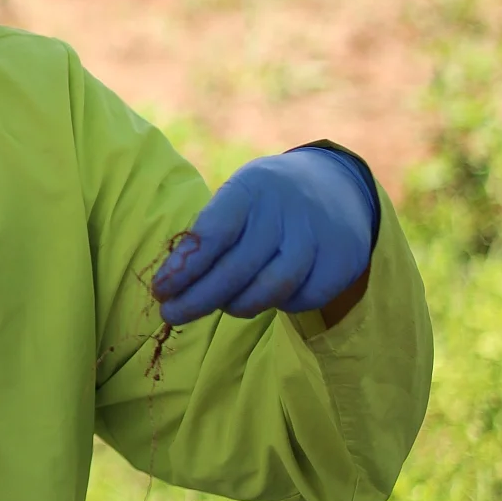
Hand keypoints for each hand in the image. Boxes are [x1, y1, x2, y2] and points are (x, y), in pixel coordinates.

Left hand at [152, 148, 376, 324]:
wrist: (337, 186)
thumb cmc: (267, 200)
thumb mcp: (239, 196)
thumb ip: (212, 233)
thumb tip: (174, 282)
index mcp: (250, 188)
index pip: (212, 234)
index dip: (183, 268)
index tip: (159, 290)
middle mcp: (285, 210)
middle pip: (236, 268)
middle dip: (198, 298)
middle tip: (172, 314)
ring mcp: (318, 236)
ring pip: (270, 288)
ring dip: (237, 305)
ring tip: (221, 306)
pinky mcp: (342, 261)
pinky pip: (302, 299)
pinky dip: (279, 305)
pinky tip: (266, 297)